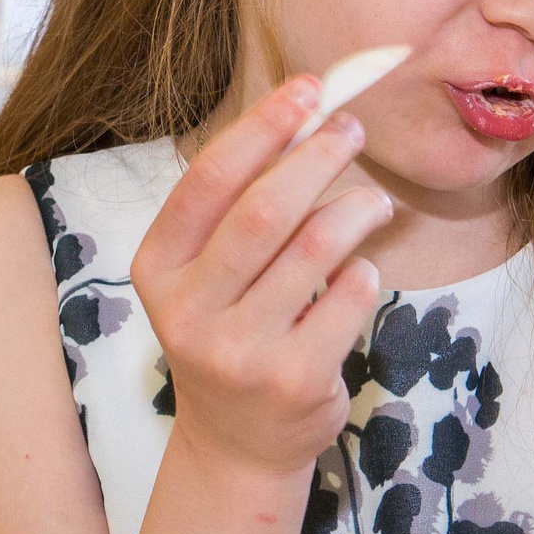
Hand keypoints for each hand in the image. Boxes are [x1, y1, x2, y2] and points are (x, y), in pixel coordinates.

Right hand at [130, 77, 390, 484]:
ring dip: (355, 210)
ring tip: (375, 203)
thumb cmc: (230, 333)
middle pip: (262, 210)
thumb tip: (302, 114)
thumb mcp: (208, 276)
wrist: (236, 443)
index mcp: (158, 269)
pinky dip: (363, 274)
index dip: (261, 128)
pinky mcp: (292, 380)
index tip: (307, 90)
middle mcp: (188, 311)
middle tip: (352, 129)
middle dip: (316, 156)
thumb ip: (240, 206)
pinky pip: (346, 300)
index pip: (208, 182)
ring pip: (314, 250)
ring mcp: (238, 351)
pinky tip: (362, 273)